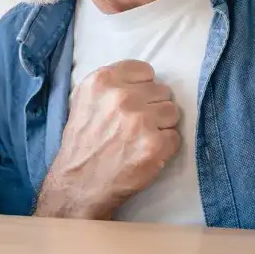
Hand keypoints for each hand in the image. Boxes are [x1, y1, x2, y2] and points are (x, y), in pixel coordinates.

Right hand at [35, 60, 179, 218]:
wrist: (79, 183)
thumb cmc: (83, 141)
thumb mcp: (84, 99)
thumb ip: (111, 84)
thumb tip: (143, 81)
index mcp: (103, 80)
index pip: (145, 70)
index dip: (143, 87)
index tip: (135, 101)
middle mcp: (121, 96)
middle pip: (162, 91)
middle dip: (153, 106)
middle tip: (135, 124)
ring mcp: (140, 120)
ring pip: (172, 112)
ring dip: (161, 125)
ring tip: (141, 138)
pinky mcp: (155, 145)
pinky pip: (175, 137)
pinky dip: (164, 147)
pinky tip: (145, 153)